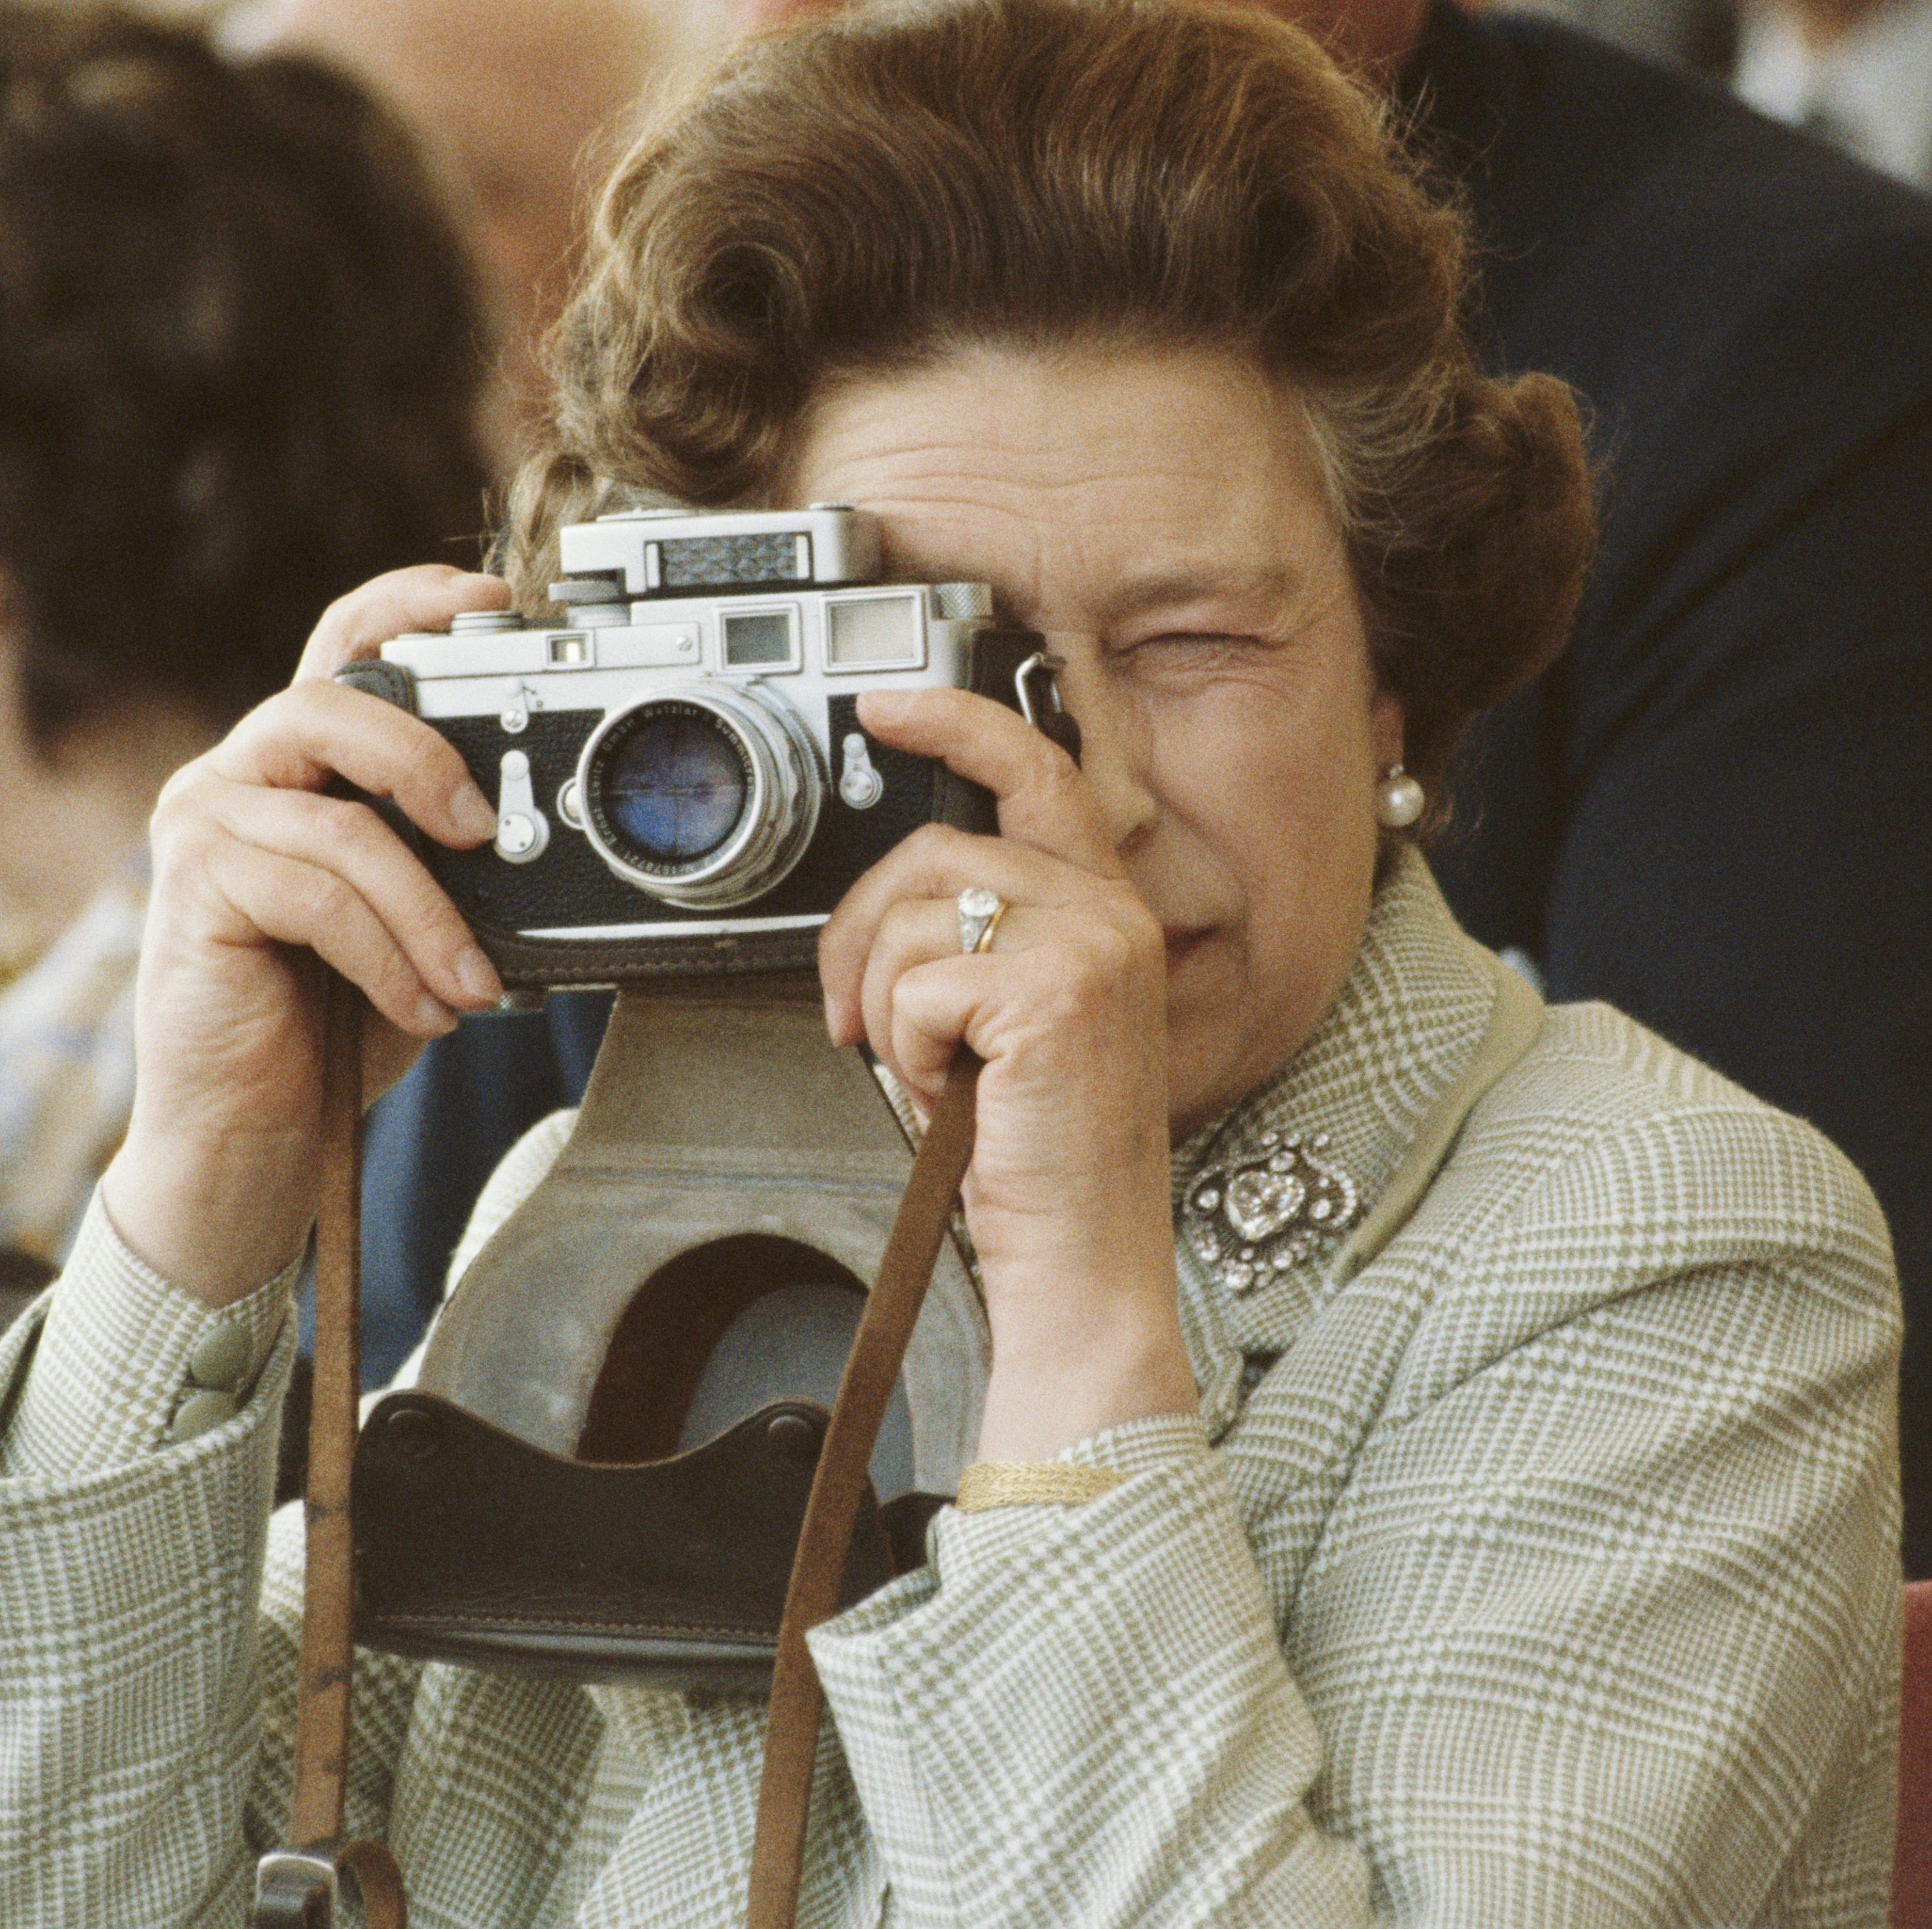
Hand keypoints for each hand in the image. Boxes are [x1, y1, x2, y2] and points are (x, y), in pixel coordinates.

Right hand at [102, 567, 510, 1305]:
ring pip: (341, 823)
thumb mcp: (416, 924)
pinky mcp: (192, 893)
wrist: (252, 1138)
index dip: (409, 603)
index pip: (341, 646)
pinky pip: (316, 894)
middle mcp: (237, 780)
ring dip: (429, 908)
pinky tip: (426, 1007)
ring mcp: (204, 829)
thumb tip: (543, 838)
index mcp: (295, 771)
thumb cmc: (334, 1028)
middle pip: (331, 701)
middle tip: (485, 829)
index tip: (493, 598)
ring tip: (473, 977)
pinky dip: (389, 954)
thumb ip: (448, 864)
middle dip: (426, 755)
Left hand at [818, 688, 1198, 1458]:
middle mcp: (1110, 915)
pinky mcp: (1051, 993)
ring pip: (915, 915)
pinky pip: (917, 984)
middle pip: (935, 850)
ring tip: (931, 1069)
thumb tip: (893, 901)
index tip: (887, 705)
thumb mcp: (1009, 1021)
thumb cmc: (1038, 1155)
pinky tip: (950, 1091)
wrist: (1082, 1261)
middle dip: (862, 931)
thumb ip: (979, 938)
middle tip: (856, 1012)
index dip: (957, 722)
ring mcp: (1089, 948)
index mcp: (1105, 910)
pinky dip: (904, 1048)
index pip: (1037, 772)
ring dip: (888, 1004)